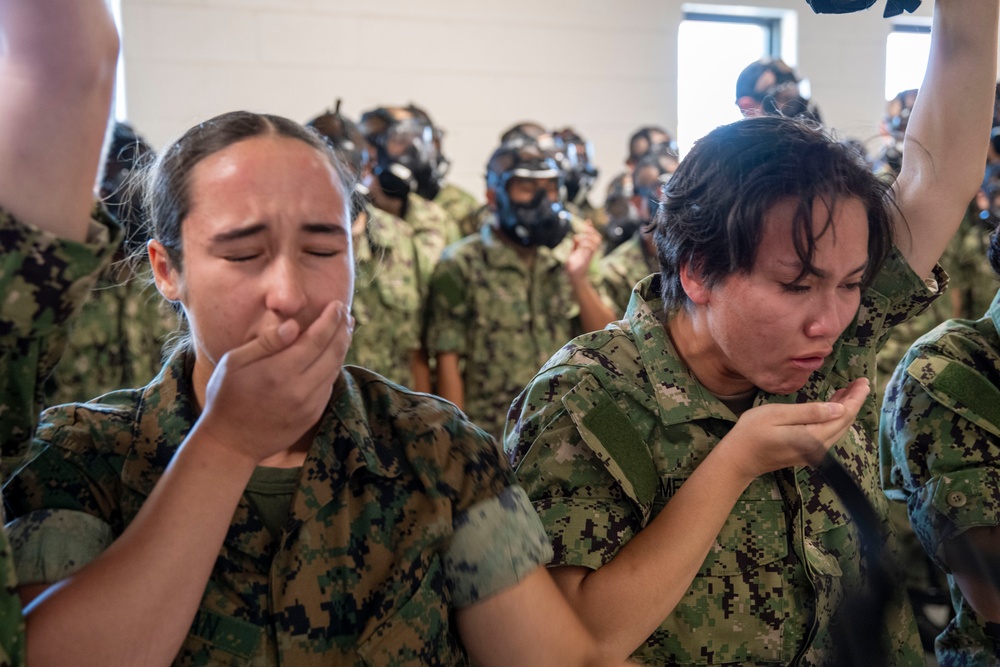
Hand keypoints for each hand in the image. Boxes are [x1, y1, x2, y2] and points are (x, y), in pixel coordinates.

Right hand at [195, 300, 353, 463]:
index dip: (330, 320)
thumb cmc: (226, 397)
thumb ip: (266, 343)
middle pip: (333, 353)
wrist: (231, 443)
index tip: (337, 305)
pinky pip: (329, 386)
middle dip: (343, 329)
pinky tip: (332, 355)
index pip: (316, 339)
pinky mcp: (312, 416)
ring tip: (345, 329)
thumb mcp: (234, 363)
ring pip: (334, 369)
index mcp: (279, 372)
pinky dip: (334, 367)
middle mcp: (300, 389)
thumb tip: (294, 325)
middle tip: (346, 313)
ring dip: (343, 346)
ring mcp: (309, 405)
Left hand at [565, 221, 601, 283]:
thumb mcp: (572, 254)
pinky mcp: (589, 258)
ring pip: (597, 241)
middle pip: (598, 237)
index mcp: (587, 249)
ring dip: (588, 237)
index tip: (588, 221)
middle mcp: (591, 251)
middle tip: (584, 229)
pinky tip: (580, 244)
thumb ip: (574, 246)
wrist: (573, 277)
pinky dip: (586, 243)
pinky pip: (592, 247)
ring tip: (579, 238)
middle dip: (592, 231)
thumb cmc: (572, 268)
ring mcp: (591, 254)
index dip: (590, 228)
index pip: (591, 236)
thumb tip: (575, 237)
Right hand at [720, 377, 869, 481]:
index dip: (855, 398)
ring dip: (845, 409)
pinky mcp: (807, 452)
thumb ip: (809, 412)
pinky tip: (833, 406)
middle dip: (854, 402)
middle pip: (844, 423)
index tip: (863, 382)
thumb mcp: (777, 415)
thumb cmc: (752, 432)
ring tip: (850, 391)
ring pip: (838, 428)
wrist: (738, 459)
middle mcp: (818, 447)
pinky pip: (828, 433)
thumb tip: (838, 408)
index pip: (843, 415)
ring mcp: (813, 452)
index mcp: (813, 436)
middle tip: (861, 382)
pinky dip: (835, 418)